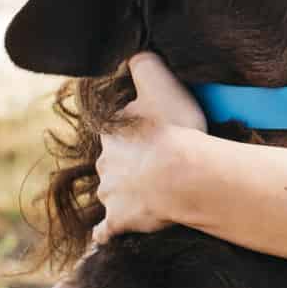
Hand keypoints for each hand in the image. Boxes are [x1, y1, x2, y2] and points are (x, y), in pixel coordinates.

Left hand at [92, 51, 207, 245]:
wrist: (181, 175)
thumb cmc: (174, 129)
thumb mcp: (159, 82)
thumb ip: (142, 63)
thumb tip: (130, 53)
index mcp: (112, 134)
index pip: (116, 132)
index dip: (134, 134)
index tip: (152, 137)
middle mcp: (105, 164)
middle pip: (113, 163)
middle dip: (129, 165)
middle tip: (155, 166)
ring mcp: (111, 195)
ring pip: (111, 193)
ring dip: (123, 194)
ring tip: (147, 198)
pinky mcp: (119, 221)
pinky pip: (105, 231)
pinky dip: (106, 233)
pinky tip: (109, 235)